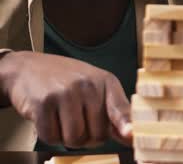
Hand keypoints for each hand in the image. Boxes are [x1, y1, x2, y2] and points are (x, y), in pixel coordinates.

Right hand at [0, 51, 131, 147]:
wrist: (27, 67)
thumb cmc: (66, 80)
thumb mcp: (95, 86)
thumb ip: (113, 109)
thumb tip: (130, 136)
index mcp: (106, 81)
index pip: (120, 107)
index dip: (126, 124)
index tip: (130, 135)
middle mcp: (88, 85)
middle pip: (97, 134)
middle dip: (88, 137)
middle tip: (78, 123)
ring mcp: (65, 93)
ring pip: (74, 139)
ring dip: (66, 138)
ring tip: (62, 119)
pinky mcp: (43, 103)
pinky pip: (51, 136)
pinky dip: (49, 135)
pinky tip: (48, 118)